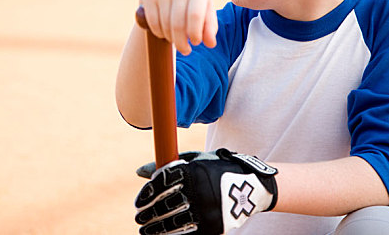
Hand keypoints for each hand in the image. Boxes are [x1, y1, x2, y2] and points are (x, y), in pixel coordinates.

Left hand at [135, 148, 277, 234]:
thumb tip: (139, 172)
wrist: (250, 188)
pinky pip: (187, 234)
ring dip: (155, 228)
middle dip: (148, 213)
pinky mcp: (213, 226)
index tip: (140, 202)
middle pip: (165, 205)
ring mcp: (207, 210)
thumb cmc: (215, 170)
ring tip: (145, 229)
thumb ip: (168, 166)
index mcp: (193, 171)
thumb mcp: (195, 161)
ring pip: (173, 222)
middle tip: (139, 216)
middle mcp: (199, 190)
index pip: (162, 184)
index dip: (148, 195)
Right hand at [139, 0, 217, 54]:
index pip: (195, 16)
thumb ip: (210, 25)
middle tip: (186, 50)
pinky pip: (153, 22)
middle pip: (178, 24)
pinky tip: (165, 33)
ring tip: (176, 40)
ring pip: (165, 25)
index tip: (196, 43)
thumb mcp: (205, 5)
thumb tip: (210, 44)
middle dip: (181, 43)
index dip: (195, 34)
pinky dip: (159, 33)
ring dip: (170, 38)